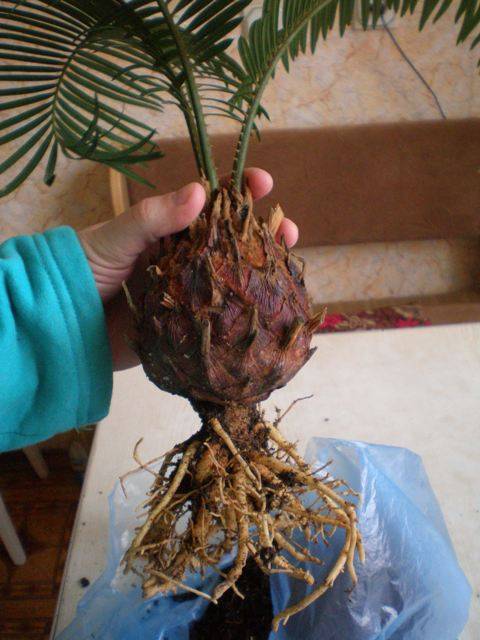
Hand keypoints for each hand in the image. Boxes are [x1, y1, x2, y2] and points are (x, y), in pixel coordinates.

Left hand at [78, 168, 298, 369]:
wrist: (61, 326)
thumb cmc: (83, 271)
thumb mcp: (114, 237)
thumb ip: (153, 218)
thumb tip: (200, 192)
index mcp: (168, 231)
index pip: (210, 206)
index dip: (238, 192)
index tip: (264, 182)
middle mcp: (183, 259)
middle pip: (231, 242)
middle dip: (262, 234)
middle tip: (287, 229)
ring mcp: (187, 293)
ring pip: (232, 279)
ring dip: (260, 272)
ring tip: (285, 267)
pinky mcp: (186, 326)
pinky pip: (220, 317)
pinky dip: (245, 313)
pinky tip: (269, 308)